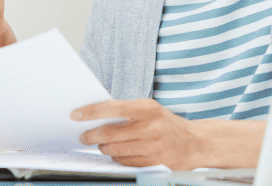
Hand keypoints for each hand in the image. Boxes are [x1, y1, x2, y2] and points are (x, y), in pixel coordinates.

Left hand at [72, 99, 204, 169]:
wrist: (194, 143)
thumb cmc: (167, 124)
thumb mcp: (151, 109)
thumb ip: (128, 110)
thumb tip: (98, 115)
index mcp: (147, 108)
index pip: (113, 107)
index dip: (91, 112)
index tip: (76, 115)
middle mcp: (149, 127)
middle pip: (109, 133)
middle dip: (92, 136)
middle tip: (84, 136)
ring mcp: (151, 147)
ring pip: (114, 150)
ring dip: (103, 148)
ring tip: (102, 144)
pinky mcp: (152, 163)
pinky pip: (124, 162)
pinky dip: (116, 158)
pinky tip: (117, 153)